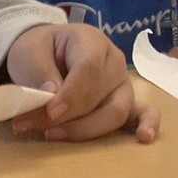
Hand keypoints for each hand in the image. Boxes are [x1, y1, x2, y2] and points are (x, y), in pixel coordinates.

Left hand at [3, 24, 159, 143]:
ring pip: (116, 112)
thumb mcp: (30, 52)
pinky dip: (148, 125)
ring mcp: (123, 83)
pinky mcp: (127, 102)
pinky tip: (143, 138)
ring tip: (53, 135)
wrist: (47, 52)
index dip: (71, 94)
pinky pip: (146, 113)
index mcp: (91, 40)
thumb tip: (53, 96)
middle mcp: (114, 61)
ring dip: (86, 129)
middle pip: (100, 95)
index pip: (89, 69)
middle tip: (30, 125)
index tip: (50, 113)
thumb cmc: (40, 50)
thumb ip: (39, 71)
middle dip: (67, 117)